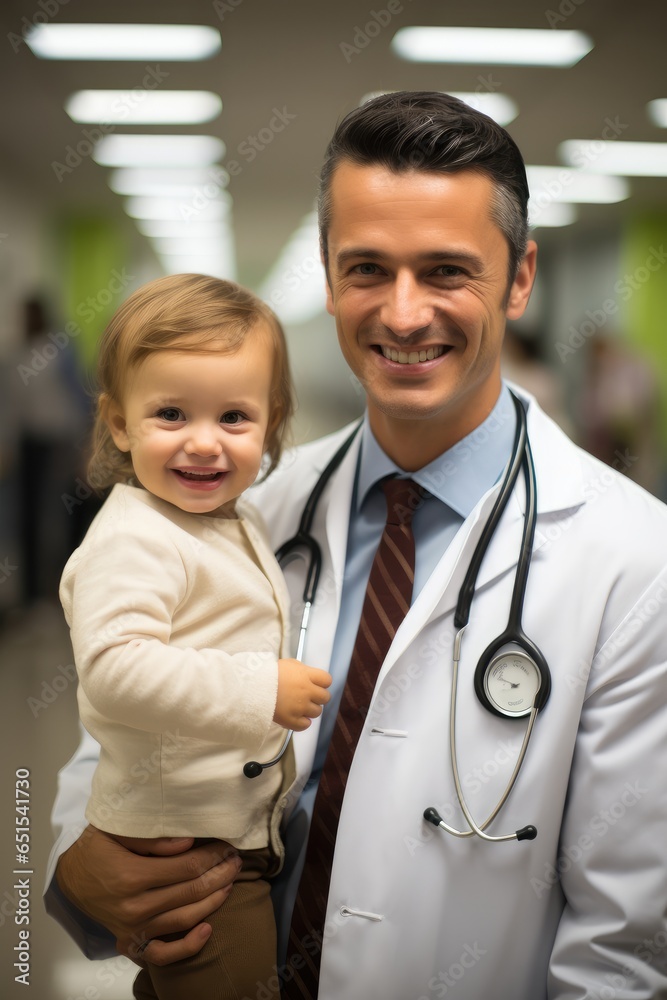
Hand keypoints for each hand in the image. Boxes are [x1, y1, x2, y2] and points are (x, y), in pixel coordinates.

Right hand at [55, 825, 241, 965]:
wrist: (70, 874)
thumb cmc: (96, 847)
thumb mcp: (117, 830)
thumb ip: (153, 837)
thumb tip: (189, 843)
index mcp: (131, 875)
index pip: (188, 867)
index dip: (214, 856)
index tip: (227, 845)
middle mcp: (134, 906)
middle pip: (192, 892)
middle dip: (220, 874)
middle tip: (236, 860)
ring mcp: (133, 929)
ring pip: (186, 919)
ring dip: (214, 901)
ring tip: (229, 882)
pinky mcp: (130, 942)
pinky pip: (163, 954)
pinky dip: (188, 946)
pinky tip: (207, 928)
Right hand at [274, 659, 331, 730]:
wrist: (252, 687)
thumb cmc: (269, 672)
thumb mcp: (289, 664)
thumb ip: (303, 670)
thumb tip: (311, 677)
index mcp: (306, 676)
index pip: (327, 680)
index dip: (322, 682)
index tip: (315, 684)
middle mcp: (307, 692)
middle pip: (325, 697)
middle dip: (318, 697)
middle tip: (308, 696)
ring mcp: (300, 707)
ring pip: (317, 712)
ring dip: (310, 709)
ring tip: (299, 706)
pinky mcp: (292, 720)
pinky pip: (306, 725)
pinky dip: (302, 722)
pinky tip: (296, 716)